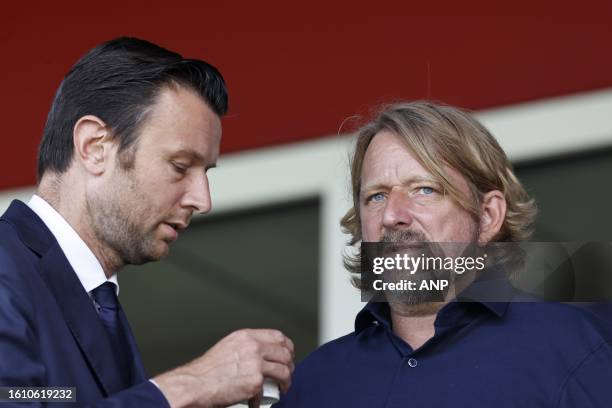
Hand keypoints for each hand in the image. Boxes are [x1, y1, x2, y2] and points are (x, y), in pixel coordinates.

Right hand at [153, 329, 294, 407]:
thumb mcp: (228, 347)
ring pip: (284, 370)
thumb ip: (245, 347)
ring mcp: (255, 363)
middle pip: (285, 352)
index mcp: (246, 336)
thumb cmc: (206, 371)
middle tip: (287, 373)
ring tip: (281, 387)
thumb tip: (260, 354)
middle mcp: (253, 347)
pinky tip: (257, 401)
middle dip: (290, 365)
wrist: (196, 384)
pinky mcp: (255, 381)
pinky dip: (263, 398)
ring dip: (286, 381)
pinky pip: (269, 390)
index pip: (277, 336)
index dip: (287, 346)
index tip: (288, 354)